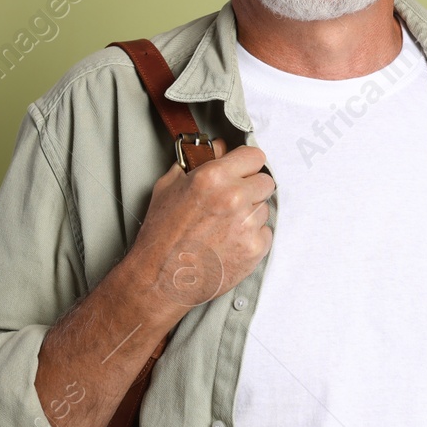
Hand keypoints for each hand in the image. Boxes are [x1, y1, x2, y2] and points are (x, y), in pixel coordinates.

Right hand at [127, 137, 275, 310]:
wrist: (160, 279)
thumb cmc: (161, 234)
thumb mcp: (169, 186)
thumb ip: (199, 161)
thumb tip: (221, 147)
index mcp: (214, 176)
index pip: (255, 156)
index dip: (247, 164)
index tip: (243, 171)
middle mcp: (234, 197)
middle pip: (266, 182)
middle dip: (252, 189)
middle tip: (233, 201)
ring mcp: (246, 224)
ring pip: (265, 208)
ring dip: (250, 214)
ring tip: (225, 226)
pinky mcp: (254, 249)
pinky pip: (265, 233)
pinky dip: (252, 237)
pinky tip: (230, 243)